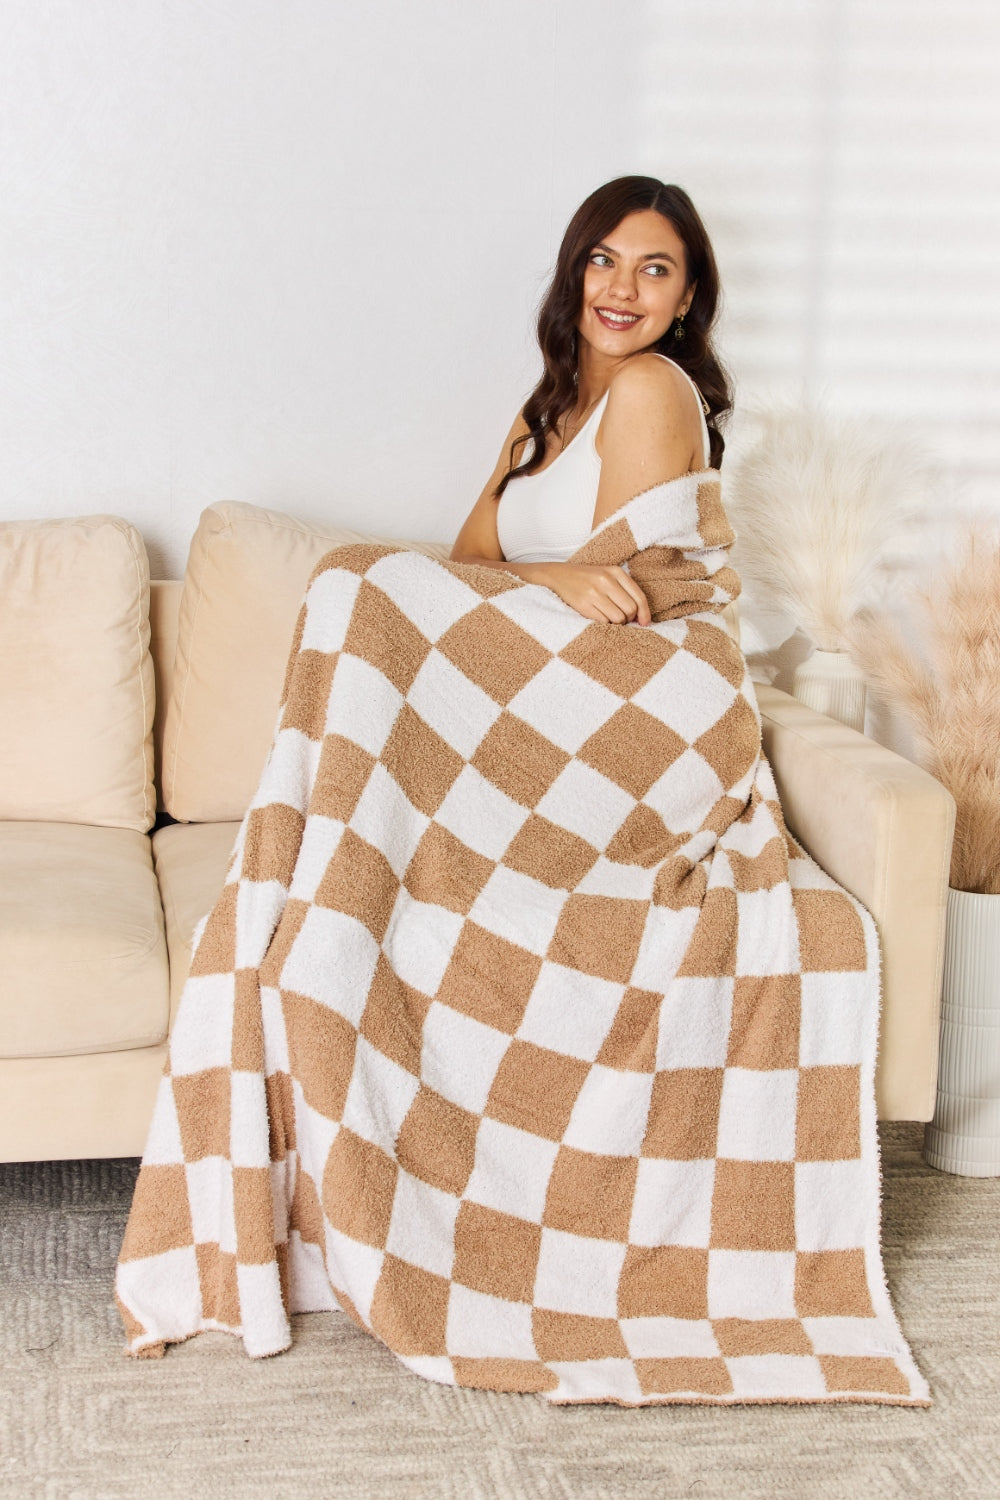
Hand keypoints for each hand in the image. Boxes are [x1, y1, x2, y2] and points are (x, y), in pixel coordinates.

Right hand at [534, 563, 651, 625]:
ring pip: (618, 619)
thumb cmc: (587, 578)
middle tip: (622, 618)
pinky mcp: (583, 605)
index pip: (639, 597)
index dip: (645, 613)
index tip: (645, 623)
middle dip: (629, 618)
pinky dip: (604, 624)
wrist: (558, 575)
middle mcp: (605, 580)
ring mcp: (593, 593)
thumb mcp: (607, 575)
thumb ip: (625, 590)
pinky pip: (603, 622)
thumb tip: (642, 617)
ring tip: (608, 616)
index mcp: (615, 571)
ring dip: (616, 623)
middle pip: (630, 610)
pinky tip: (598, 616)